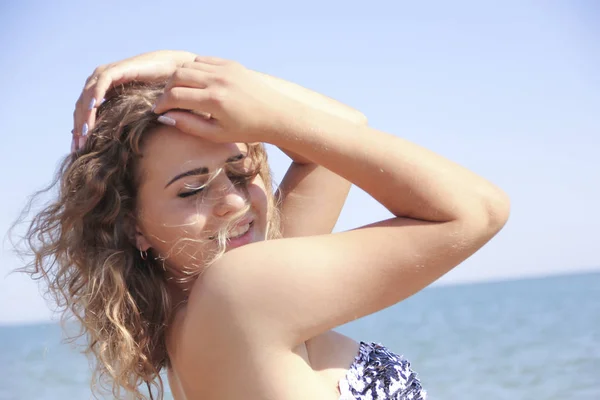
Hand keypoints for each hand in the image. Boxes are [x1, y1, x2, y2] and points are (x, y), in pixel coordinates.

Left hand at [72, 50, 196, 148]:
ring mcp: (106, 74)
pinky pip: (101, 84)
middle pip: (81, 107)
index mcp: (101, 92)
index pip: (83, 114)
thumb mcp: (136, 112)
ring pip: (87, 98)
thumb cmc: (159, 92)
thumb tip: (115, 147)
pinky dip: (95, 96)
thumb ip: (123, 122)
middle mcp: (99, 82)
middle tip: (78, 149)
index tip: (79, 151)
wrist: (173, 71)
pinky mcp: (116, 69)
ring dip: (84, 117)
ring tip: (84, 135)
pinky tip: (94, 109)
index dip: (80, 132)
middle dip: (79, 129)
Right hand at [152, 56, 305, 144]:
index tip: (158, 112)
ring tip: (179, 93)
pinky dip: (193, 70)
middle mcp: (218, 80)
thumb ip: (189, 126)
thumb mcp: (216, 134)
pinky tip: (195, 84)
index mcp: (214, 100)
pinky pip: (202, 60)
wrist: (276, 115)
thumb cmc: (247, 130)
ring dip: (179, 79)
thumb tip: (165, 117)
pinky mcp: (230, 63)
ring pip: (188, 66)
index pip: (175, 96)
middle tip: (167, 102)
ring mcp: (225, 69)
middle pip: (177, 77)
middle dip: (167, 90)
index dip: (162, 104)